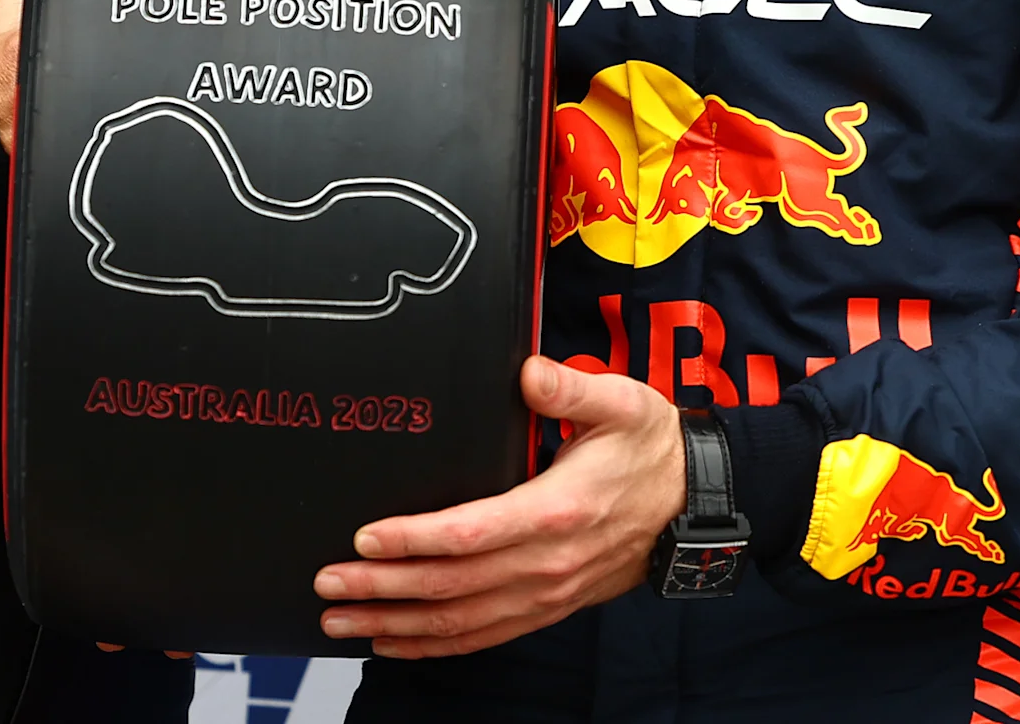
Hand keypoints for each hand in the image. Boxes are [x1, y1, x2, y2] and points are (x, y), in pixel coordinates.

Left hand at [312, 358, 684, 657]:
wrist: (692, 502)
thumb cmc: (651, 449)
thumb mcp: (623, 402)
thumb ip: (570, 389)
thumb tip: (528, 374)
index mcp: (555, 511)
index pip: (468, 533)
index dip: (412, 539)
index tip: (364, 536)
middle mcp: (545, 563)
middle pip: (449, 586)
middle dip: (381, 588)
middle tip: (327, 584)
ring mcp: (545, 594)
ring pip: (459, 622)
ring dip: (395, 625)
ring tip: (340, 620)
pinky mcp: (547, 607)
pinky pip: (483, 637)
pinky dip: (433, 646)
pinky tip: (392, 643)